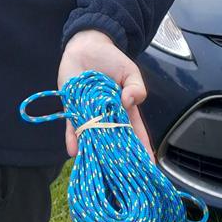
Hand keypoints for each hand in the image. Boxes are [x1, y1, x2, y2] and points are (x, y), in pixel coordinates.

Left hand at [58, 29, 153, 160]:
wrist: (86, 45)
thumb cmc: (111, 59)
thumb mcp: (130, 71)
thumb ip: (136, 87)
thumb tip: (129, 102)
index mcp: (124, 110)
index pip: (135, 133)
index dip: (142, 149)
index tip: (149, 166)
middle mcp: (106, 116)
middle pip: (113, 141)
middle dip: (118, 158)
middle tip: (122, 175)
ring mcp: (89, 114)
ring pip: (93, 138)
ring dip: (94, 152)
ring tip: (98, 170)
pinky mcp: (72, 109)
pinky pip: (72, 127)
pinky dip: (72, 138)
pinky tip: (73, 150)